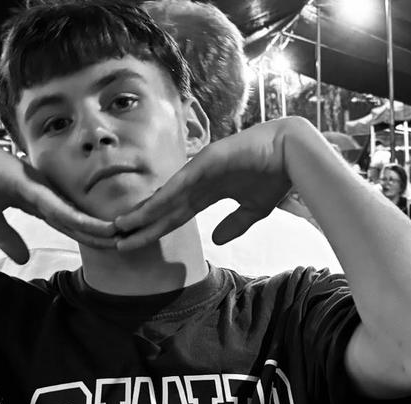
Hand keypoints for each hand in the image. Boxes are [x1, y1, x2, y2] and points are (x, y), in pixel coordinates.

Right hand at [0, 116, 115, 263]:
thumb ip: (8, 237)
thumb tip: (22, 260)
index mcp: (35, 199)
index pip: (70, 223)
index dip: (90, 238)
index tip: (111, 251)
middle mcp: (43, 191)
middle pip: (81, 219)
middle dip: (105, 235)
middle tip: (131, 248)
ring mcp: (38, 186)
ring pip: (77, 213)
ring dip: (101, 229)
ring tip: (126, 241)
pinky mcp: (28, 184)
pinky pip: (59, 206)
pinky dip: (80, 219)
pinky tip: (99, 229)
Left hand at [111, 118, 302, 250]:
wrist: (292, 153)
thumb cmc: (275, 176)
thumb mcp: (254, 210)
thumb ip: (234, 224)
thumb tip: (215, 239)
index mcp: (208, 192)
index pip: (176, 215)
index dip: (156, 229)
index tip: (137, 243)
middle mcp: (199, 181)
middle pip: (164, 208)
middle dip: (142, 225)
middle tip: (118, 240)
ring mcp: (200, 170)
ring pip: (166, 197)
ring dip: (143, 213)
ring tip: (121, 227)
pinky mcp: (206, 162)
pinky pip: (179, 185)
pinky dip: (161, 199)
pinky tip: (145, 212)